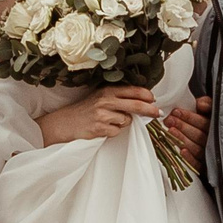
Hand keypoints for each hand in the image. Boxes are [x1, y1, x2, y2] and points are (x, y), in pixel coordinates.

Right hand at [37, 85, 160, 145]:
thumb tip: (142, 102)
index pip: (133, 91)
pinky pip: (117, 132)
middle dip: (149, 110)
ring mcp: (102, 114)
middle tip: (158, 113)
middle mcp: (105, 100)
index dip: (146, 95)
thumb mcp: (100, 97)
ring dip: (122, 123)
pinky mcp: (99, 128)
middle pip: (135, 105)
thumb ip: (118, 98)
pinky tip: (103, 129)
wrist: (65, 122)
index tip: (154, 100)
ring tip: (109, 122)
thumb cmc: (85, 110)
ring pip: (126, 121)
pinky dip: (113, 132)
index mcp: (107, 90)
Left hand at [162, 95, 211, 158]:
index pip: (203, 122)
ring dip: (182, 139)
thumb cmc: (207, 125)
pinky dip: (190, 158)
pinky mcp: (204, 167)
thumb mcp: (210, 111)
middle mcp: (213, 141)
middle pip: (198, 135)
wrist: (216, 145)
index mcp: (215, 127)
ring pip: (196, 148)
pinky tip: (181, 152)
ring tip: (170, 131)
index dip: (189, 117)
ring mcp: (209, 155)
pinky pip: (198, 164)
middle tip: (169, 121)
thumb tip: (200, 103)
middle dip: (182, 126)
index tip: (175, 111)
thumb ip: (207, 104)